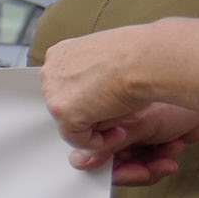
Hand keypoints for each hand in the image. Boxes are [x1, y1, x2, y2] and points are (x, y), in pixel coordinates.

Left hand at [39, 33, 198, 176]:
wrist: (147, 59)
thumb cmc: (138, 56)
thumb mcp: (107, 59)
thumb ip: (91, 74)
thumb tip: (90, 95)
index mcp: (60, 55)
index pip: (65, 88)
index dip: (87, 100)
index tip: (106, 103)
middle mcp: (51, 71)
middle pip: (66, 106)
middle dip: (89, 114)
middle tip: (116, 116)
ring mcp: (54, 92)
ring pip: (70, 123)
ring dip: (96, 129)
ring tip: (121, 125)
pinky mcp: (63, 111)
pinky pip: (77, 139)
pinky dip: (100, 143)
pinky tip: (121, 131)